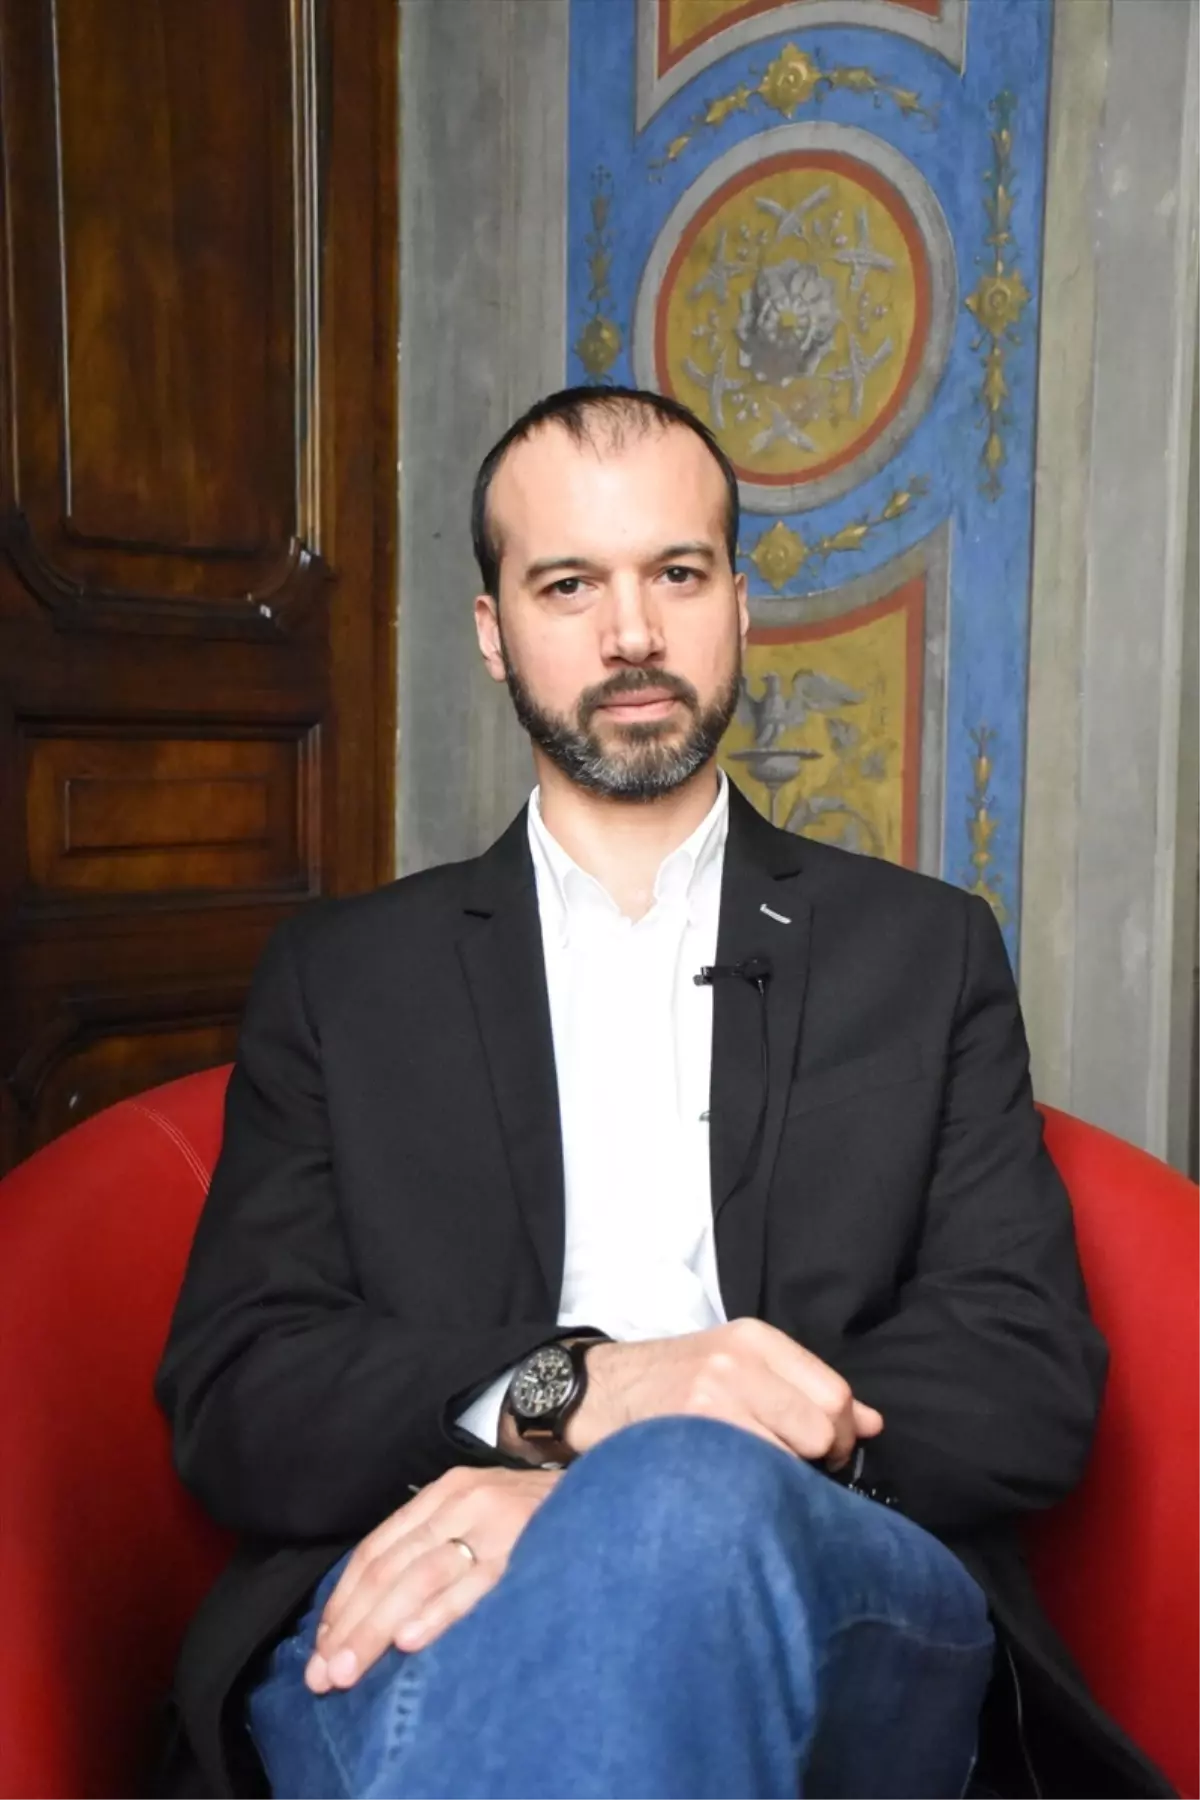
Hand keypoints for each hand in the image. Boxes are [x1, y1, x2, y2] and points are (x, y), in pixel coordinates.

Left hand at [304, 1464, 559, 1692]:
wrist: (612, 1488)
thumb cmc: (538, 1516)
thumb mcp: (479, 1514)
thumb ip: (434, 1545)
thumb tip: (376, 1609)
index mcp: (445, 1494)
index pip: (376, 1549)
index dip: (343, 1601)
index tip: (321, 1646)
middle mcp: (463, 1502)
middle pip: (389, 1568)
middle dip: (351, 1625)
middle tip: (324, 1674)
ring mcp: (495, 1524)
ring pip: (419, 1578)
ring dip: (377, 1628)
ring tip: (350, 1670)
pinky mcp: (526, 1547)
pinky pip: (475, 1585)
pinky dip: (438, 1613)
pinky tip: (410, 1641)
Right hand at [566, 1317, 882, 1469]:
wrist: (599, 1392)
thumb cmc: (675, 1386)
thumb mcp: (739, 1368)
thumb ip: (805, 1390)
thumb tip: (873, 1425)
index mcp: (756, 1338)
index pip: (836, 1393)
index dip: (841, 1436)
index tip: (823, 1457)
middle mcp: (738, 1359)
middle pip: (823, 1425)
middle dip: (819, 1460)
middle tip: (793, 1473)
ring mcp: (714, 1393)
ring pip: (795, 1454)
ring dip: (788, 1480)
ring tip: (760, 1481)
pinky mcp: (693, 1429)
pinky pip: (755, 1474)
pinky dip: (757, 1491)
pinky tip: (737, 1490)